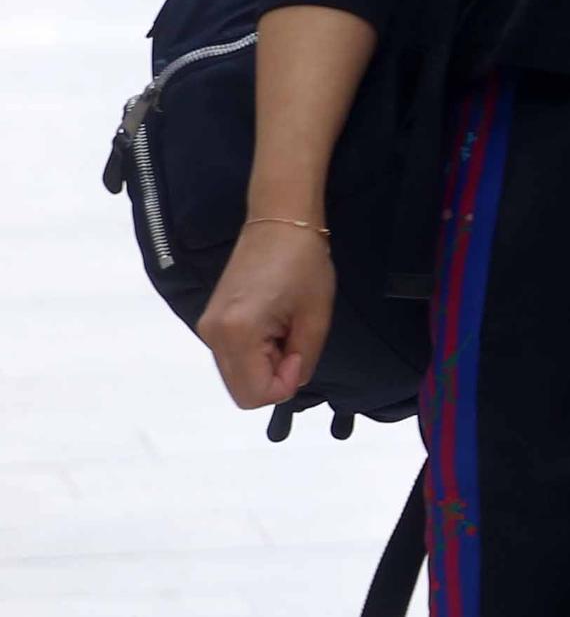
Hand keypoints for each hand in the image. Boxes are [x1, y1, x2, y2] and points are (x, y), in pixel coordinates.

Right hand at [197, 220, 336, 409]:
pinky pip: (233, 358)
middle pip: (241, 391)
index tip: (299, 351)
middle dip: (274, 378)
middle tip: (294, 341)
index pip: (253, 395)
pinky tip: (273, 326)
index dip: (285, 384)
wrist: (279, 222)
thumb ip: (303, 360)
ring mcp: (207, 328)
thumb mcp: (316, 317)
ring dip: (265, 366)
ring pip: (237, 376)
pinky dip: (255, 354)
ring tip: (284, 329)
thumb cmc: (304, 263)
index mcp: (236, 333)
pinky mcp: (211, 322)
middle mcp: (212, 335)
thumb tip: (289, 383)